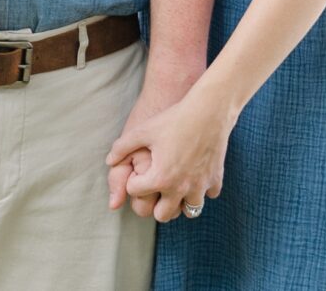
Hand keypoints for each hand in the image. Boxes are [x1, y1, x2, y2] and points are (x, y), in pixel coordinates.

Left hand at [106, 88, 234, 223]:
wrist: (209, 110)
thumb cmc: (173, 119)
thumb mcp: (143, 130)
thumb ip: (122, 147)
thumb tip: (109, 161)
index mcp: (160, 178)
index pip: (135, 193)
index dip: (133, 180)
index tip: (139, 170)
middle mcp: (180, 188)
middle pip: (161, 215)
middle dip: (154, 203)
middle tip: (155, 186)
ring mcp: (200, 186)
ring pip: (188, 211)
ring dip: (181, 202)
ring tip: (176, 185)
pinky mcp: (216, 180)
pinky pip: (209, 196)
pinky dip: (202, 189)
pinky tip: (196, 175)